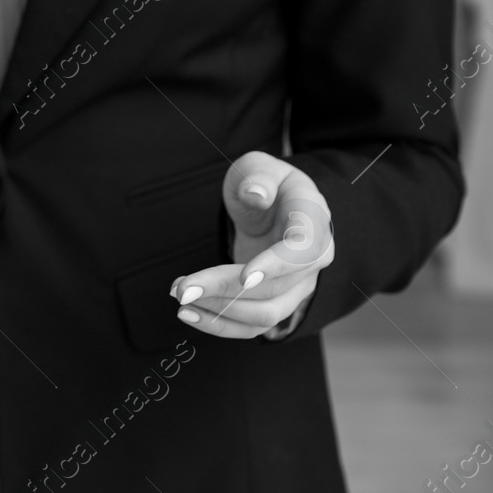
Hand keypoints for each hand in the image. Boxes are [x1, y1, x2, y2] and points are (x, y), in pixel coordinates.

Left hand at [169, 151, 334, 339]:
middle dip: (225, 289)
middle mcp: (313, 259)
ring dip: (220, 311)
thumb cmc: (266, 182)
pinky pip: (254, 325)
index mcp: (312, 220)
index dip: (276, 266)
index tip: (243, 277)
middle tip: (182, 289)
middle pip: (275, 288)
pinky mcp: (277, 301)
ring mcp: (298, 285)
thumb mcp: (261, 166)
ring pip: (266, 314)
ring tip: (179, 297)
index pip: (302, 251)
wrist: (274, 206)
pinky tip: (190, 314)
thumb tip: (256, 194)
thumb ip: (258, 176)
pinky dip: (222, 325)